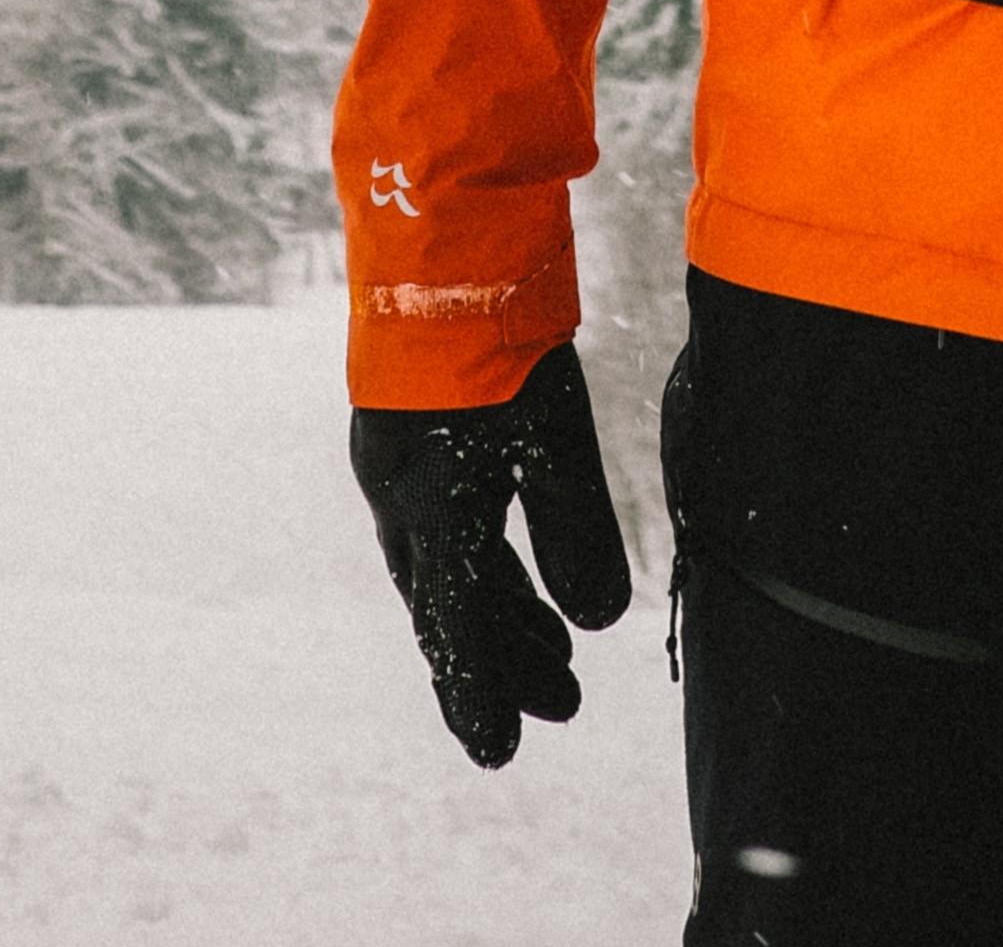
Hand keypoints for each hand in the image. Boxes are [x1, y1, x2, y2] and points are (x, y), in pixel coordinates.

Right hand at [351, 343, 636, 766]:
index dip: (479, 696)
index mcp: (429, 510)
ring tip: (561, 655)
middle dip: (508, 661)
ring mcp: (403, 468)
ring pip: (454, 570)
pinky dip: (492, 568)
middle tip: (566, 705)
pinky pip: (450, 531)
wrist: (439, 248)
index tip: (499, 755)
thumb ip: (576, 532)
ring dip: (506, 617)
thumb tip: (599, 620)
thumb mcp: (554, 440)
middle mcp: (403, 499)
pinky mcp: (417, 438)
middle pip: (455, 608)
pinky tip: (531, 581)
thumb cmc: (498, 345)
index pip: (456, 630)